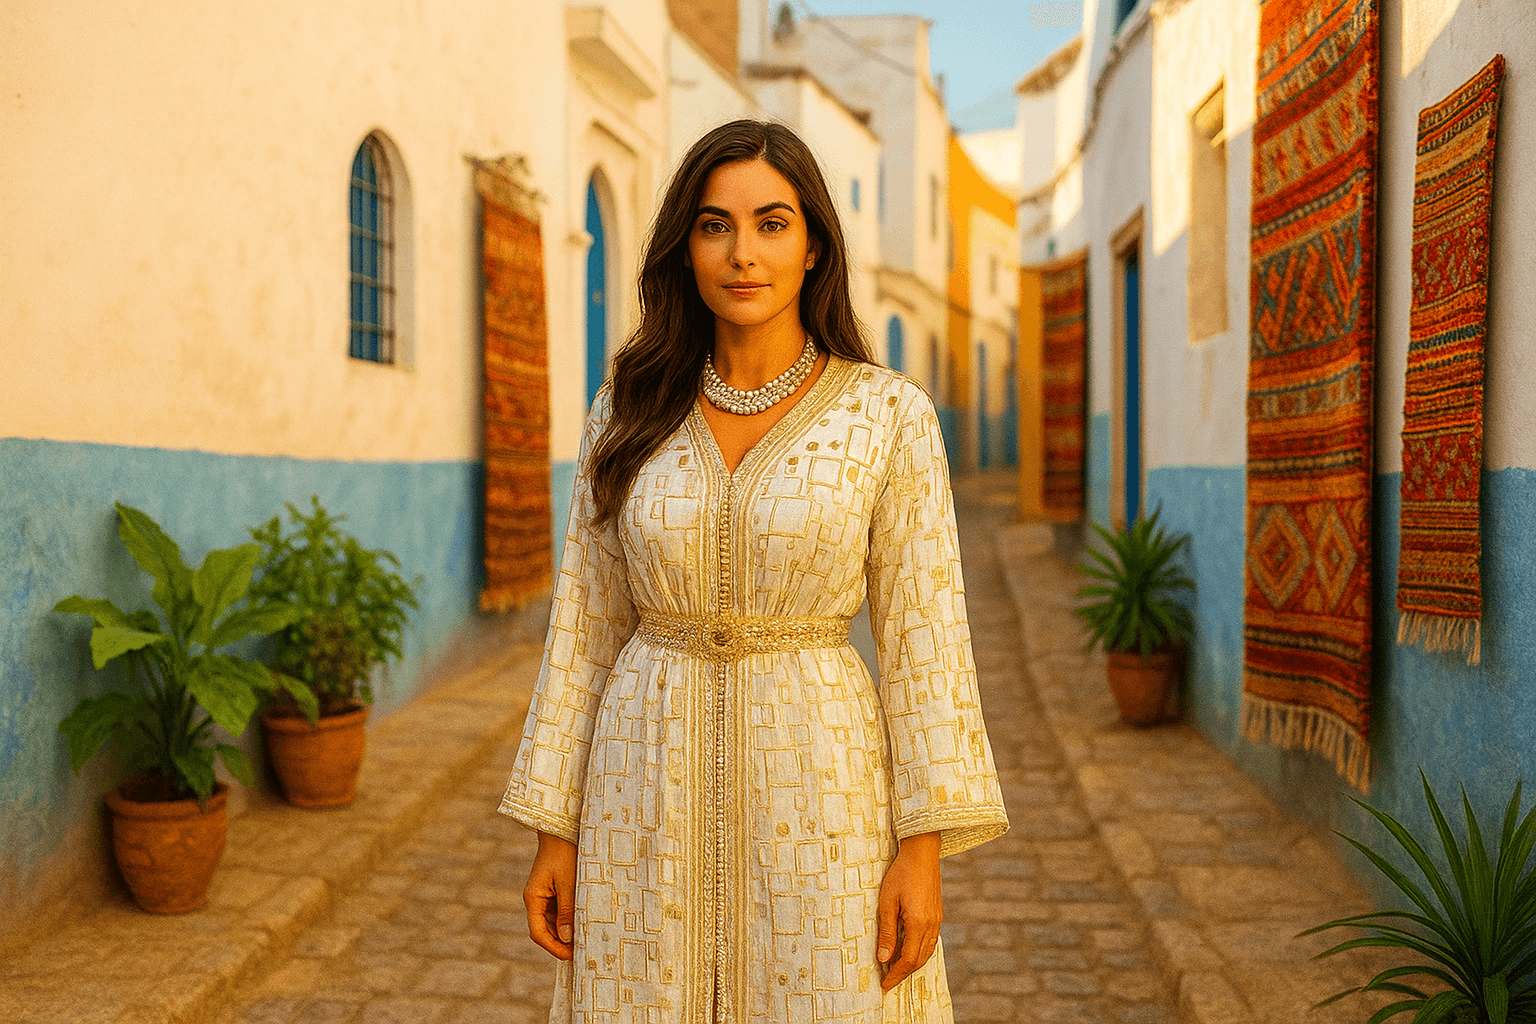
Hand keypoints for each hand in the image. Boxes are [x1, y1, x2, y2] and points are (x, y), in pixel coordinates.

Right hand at [524, 831, 576, 959]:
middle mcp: (535, 899)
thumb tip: (566, 938)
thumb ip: (567, 910)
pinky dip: (568, 920)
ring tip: (584, 940)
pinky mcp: (552, 890)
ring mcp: (543, 895)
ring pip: (552, 922)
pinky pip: (558, 911)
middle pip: (544, 931)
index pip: (538, 933)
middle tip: (581, 952)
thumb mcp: (568, 883)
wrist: (562, 830)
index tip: (570, 956)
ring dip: (565, 933)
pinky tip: (582, 924)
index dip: (553, 948)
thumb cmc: (565, 853)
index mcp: (533, 898)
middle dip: (560, 943)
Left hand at [876, 831, 942, 991]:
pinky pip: (931, 941)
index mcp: (919, 924)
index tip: (884, 985)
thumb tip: (883, 959)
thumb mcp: (887, 902)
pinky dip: (920, 952)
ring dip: (912, 964)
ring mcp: (937, 920)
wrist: (922, 852)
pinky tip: (909, 951)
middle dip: (903, 973)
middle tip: (888, 982)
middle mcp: (932, 925)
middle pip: (919, 960)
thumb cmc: (901, 874)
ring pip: (927, 952)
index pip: (908, 960)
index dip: (895, 974)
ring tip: (896, 970)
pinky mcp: (938, 914)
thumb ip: (887, 932)